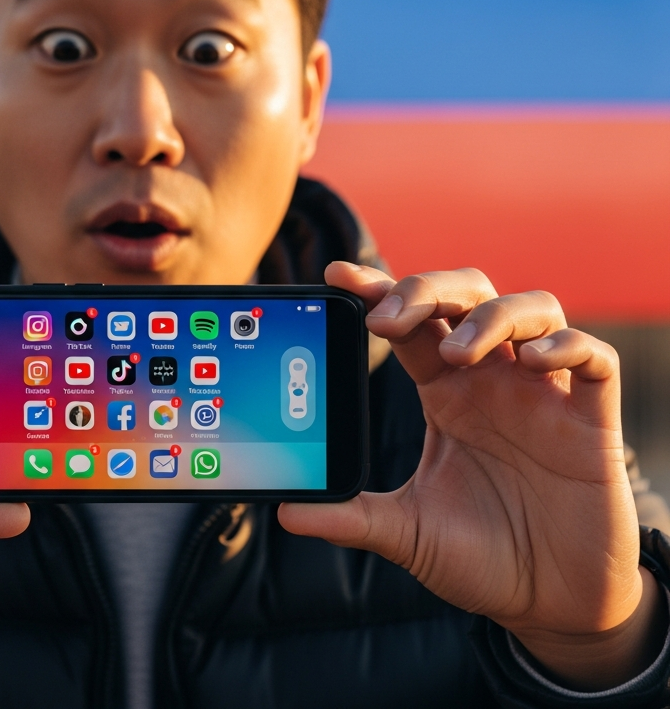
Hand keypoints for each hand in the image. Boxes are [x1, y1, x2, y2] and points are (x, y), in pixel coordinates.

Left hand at [280, 263, 665, 689]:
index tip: (337, 274)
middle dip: (426, 289)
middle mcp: (492, 379)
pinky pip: (596, 358)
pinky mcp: (593, 421)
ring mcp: (545, 394)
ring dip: (491, 316)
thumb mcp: (407, 534)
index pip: (411, 321)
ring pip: (530, 309)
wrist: (551, 604)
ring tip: (458, 352)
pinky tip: (535, 362)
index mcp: (445, 392)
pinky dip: (568, 346)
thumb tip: (284, 511)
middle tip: (387, 315)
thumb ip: (351, 517)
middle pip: (466, 295)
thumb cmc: (481, 557)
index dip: (378, 290)